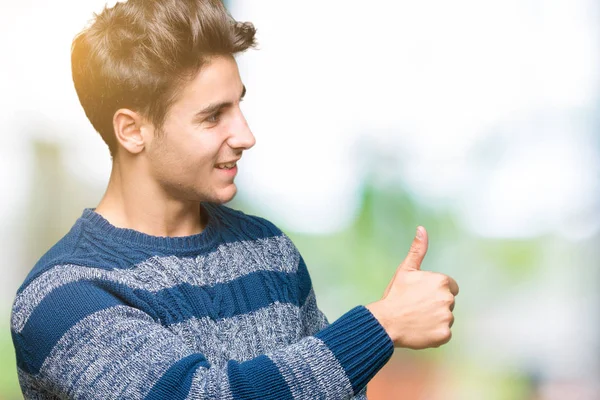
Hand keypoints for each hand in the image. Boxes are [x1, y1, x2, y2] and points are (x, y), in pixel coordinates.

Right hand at [366, 226, 458, 348]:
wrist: (385, 322)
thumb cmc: (395, 295)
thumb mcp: (405, 270)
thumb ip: (417, 249)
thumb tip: (421, 228)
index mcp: (442, 281)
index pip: (449, 286)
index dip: (434, 290)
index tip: (420, 295)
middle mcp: (448, 299)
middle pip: (447, 302)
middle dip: (435, 304)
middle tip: (416, 307)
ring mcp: (447, 318)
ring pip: (445, 318)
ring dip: (435, 319)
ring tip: (417, 319)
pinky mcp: (445, 334)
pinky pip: (444, 333)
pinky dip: (434, 333)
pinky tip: (420, 329)